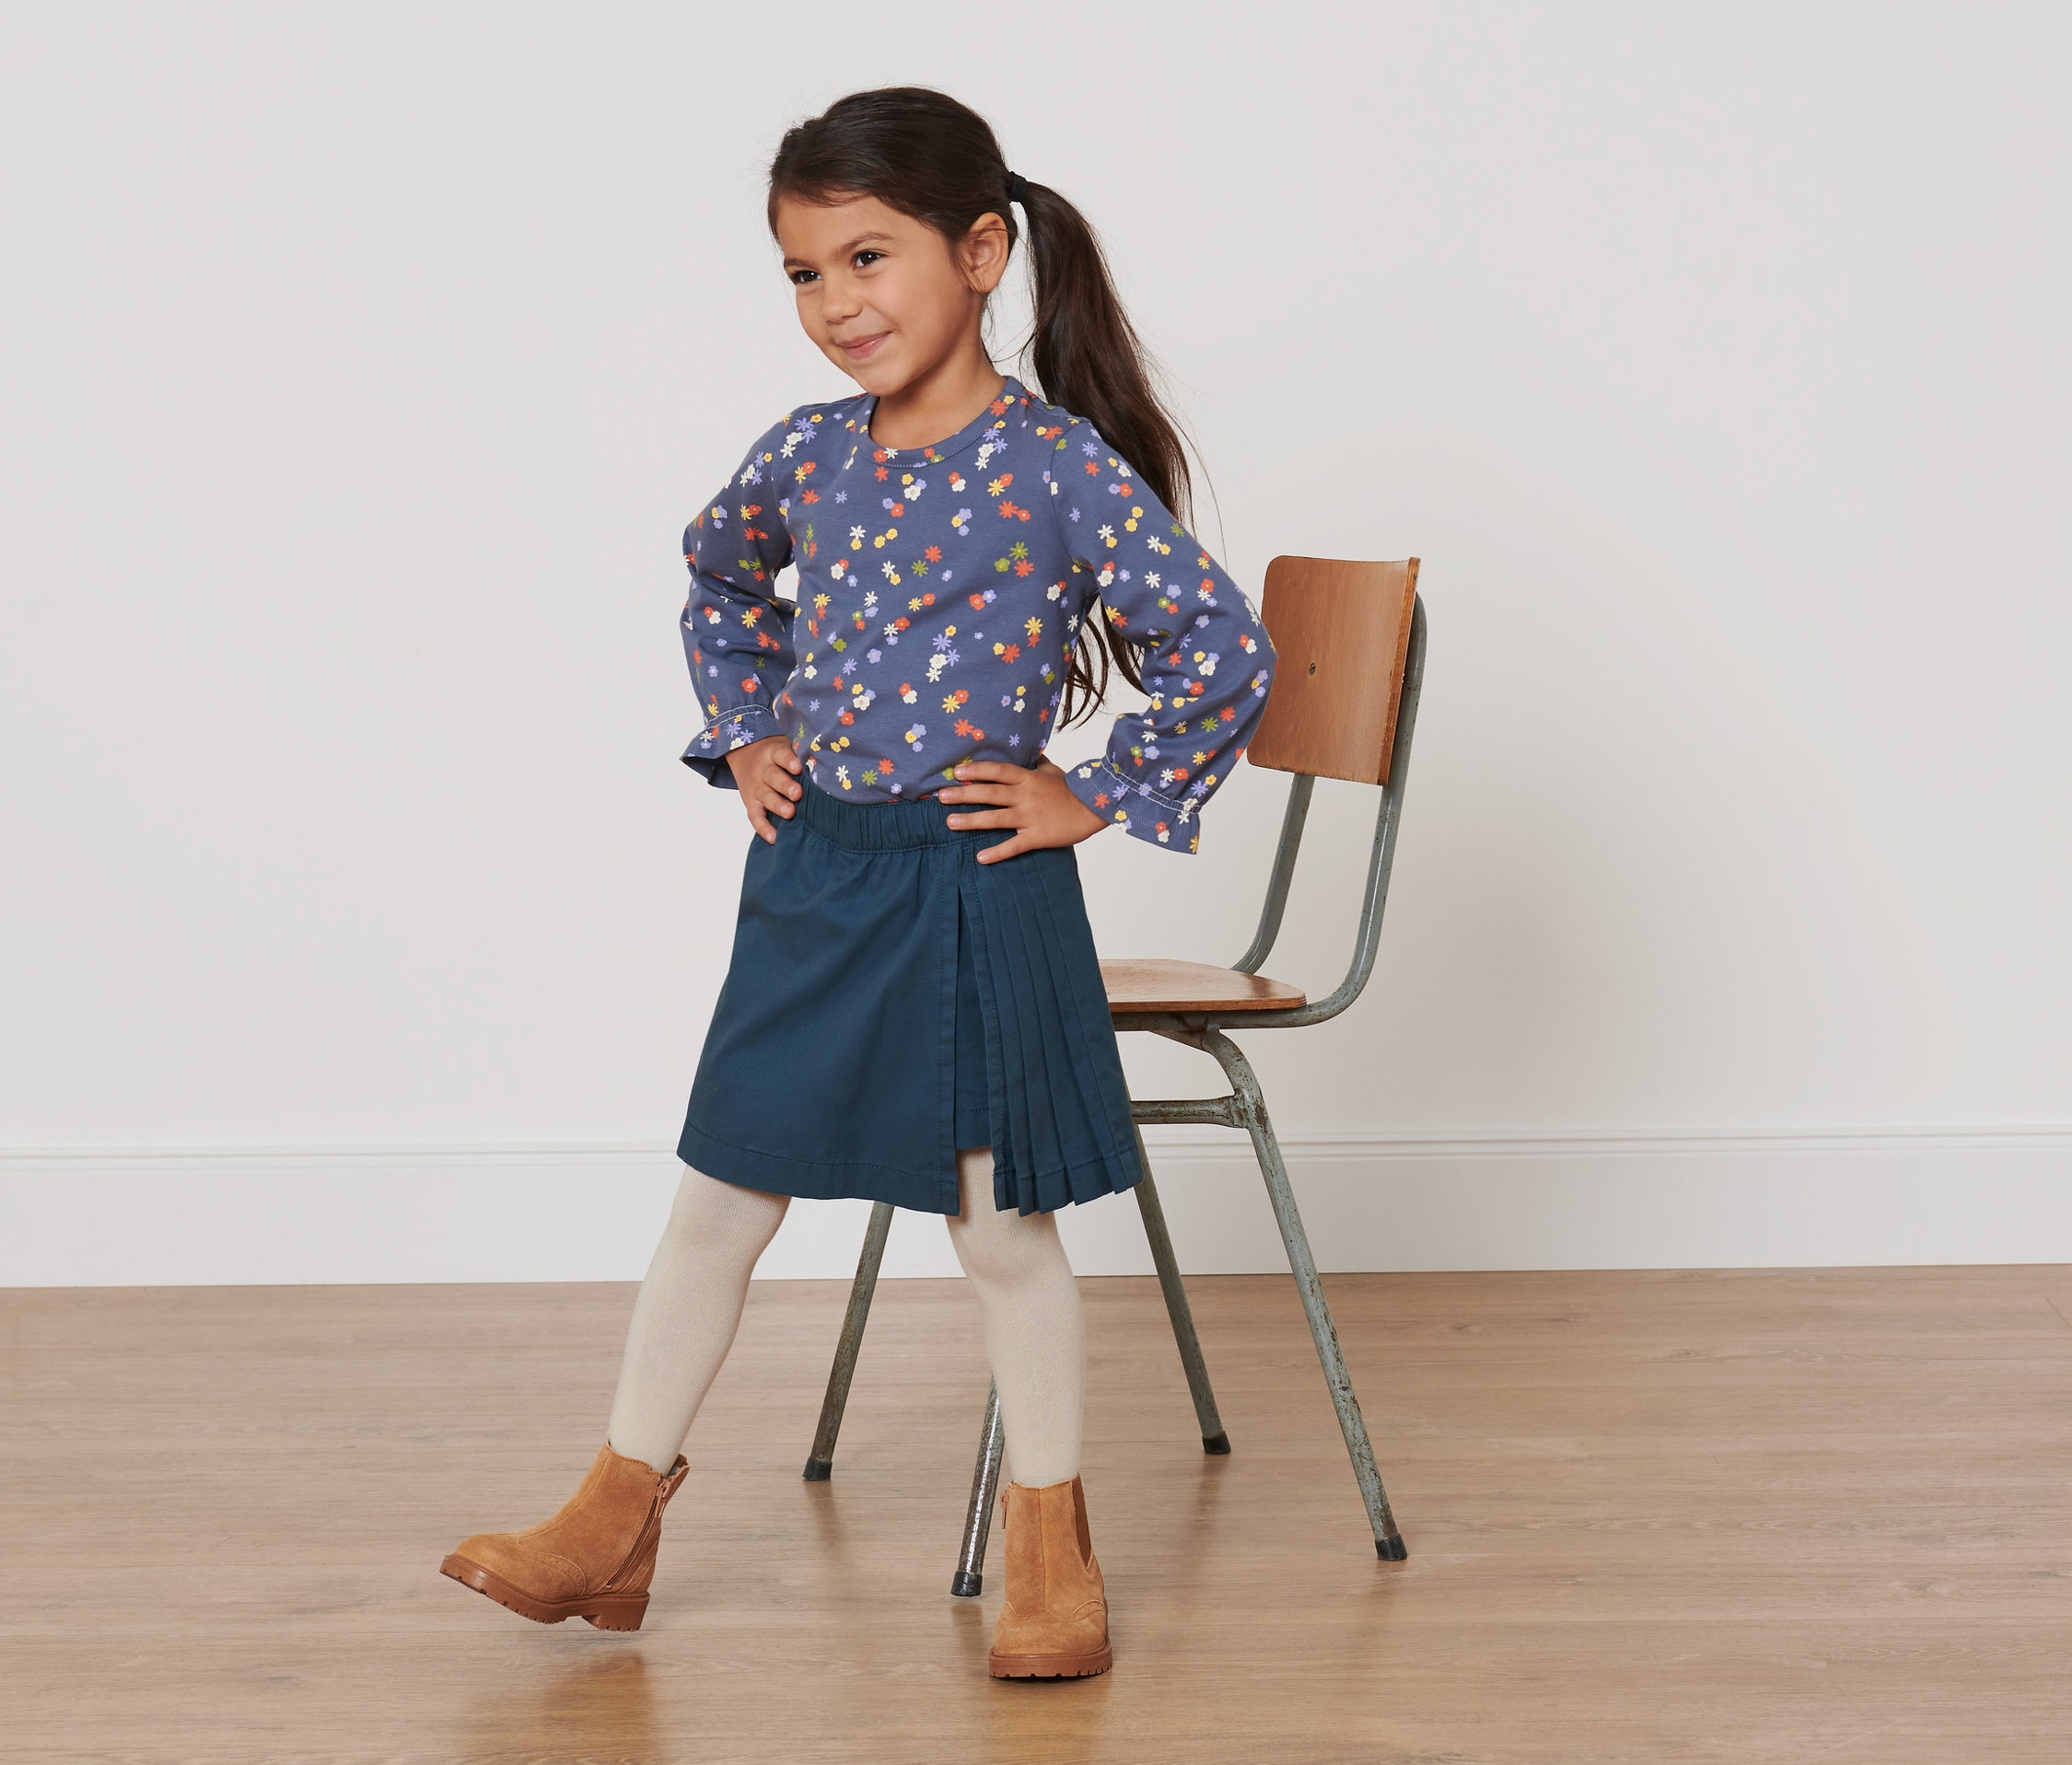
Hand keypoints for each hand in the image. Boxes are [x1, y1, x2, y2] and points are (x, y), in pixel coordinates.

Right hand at [730, 733, 803, 843]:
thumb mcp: (785, 748)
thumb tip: (829, 765)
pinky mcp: (751, 804)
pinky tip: (775, 838)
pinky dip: (764, 829)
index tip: (798, 767)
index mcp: (773, 753)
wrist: (746, 756)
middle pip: (773, 777)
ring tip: (790, 813)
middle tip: (797, 794)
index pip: (780, 755)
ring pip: (765, 797)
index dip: (789, 761)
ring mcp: (756, 788)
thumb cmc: (778, 756)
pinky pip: (755, 817)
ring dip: (777, 805)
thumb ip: (802, 756)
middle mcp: (763, 770)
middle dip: (785, 786)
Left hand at [939, 754, 1109, 863]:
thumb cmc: (1073, 788)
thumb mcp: (1053, 770)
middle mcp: (1026, 796)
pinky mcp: (1038, 836)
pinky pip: (1014, 846)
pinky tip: (981, 858)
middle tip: (941, 797)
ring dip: (971, 820)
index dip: (976, 770)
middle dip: (964, 794)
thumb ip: (1036, 763)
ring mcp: (1030, 817)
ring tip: (949, 822)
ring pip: (996, 819)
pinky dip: (997, 853)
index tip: (956, 772)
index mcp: (1028, 779)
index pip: (997, 771)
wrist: (1095, 808)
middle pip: (990, 793)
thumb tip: (1028, 752)